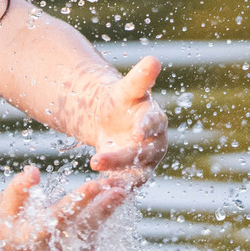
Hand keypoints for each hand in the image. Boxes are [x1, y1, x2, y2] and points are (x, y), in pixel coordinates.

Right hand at [0, 165, 132, 250]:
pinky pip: (89, 243)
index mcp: (30, 239)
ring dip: (106, 216)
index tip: (95, 184)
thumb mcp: (7, 200)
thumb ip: (19, 187)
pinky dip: (101, 224)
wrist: (1, 242)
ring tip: (121, 194)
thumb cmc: (4, 216)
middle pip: (81, 231)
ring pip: (89, 238)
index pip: (59, 218)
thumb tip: (33, 171)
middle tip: (121, 190)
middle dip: (102, 209)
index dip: (78, 202)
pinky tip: (112, 206)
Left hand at [87, 56, 167, 182]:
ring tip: (98, 182)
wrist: (110, 120)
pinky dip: (112, 190)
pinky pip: (123, 186)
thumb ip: (139, 78)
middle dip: (121, 158)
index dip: (148, 127)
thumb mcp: (126, 89)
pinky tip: (95, 191)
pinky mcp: (130, 177)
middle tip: (97, 159)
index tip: (138, 131)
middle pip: (143, 154)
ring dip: (117, 179)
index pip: (155, 123)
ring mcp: (144, 163)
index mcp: (155, 120)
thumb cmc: (120, 101)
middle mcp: (154, 145)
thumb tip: (154, 59)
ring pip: (135, 175)